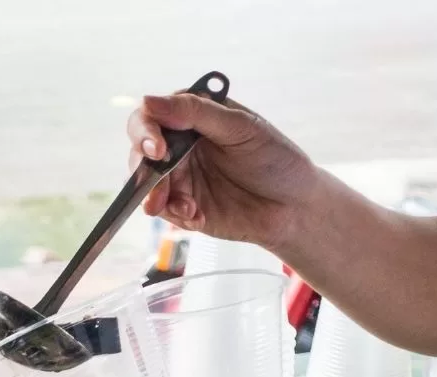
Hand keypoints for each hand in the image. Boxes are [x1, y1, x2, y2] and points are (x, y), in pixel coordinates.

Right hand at [127, 90, 318, 249]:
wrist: (295, 207)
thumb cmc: (276, 160)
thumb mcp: (241, 128)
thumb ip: (196, 112)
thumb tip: (149, 100)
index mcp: (194, 116)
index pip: (152, 115)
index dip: (146, 130)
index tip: (158, 148)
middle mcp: (181, 144)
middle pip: (141, 151)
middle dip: (146, 169)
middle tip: (161, 187)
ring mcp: (180, 176)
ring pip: (146, 183)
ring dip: (158, 197)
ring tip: (186, 208)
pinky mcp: (183, 205)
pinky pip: (164, 209)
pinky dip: (176, 214)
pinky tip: (197, 217)